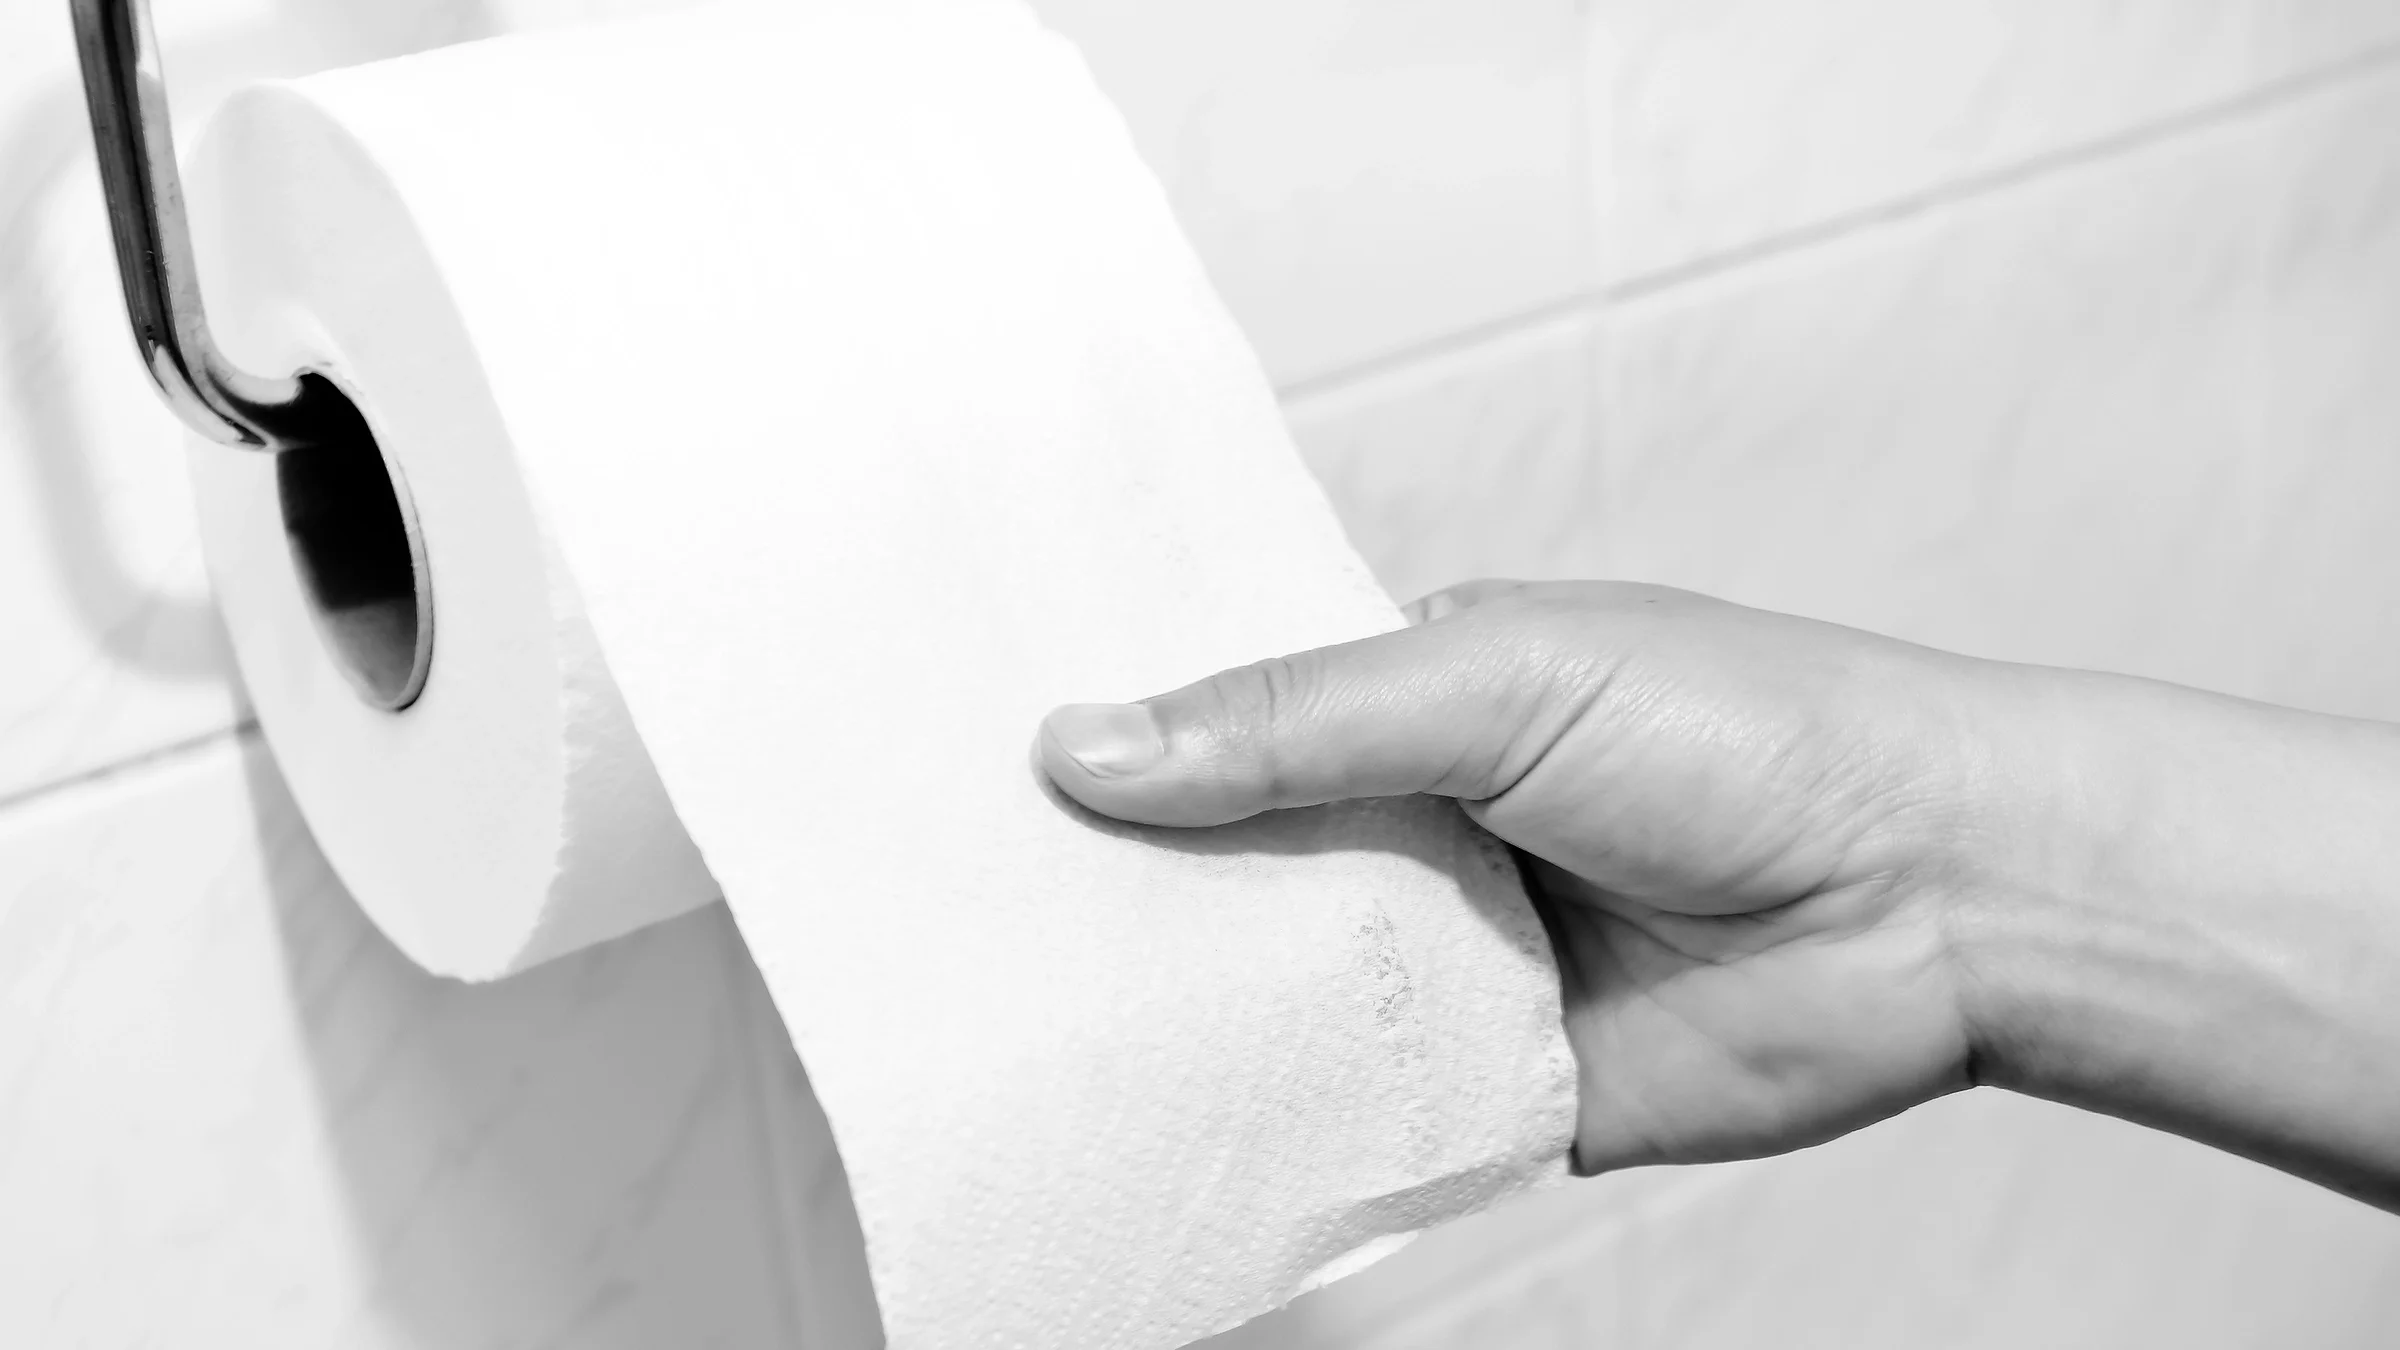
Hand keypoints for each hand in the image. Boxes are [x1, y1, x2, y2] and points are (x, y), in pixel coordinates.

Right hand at [1037, 580, 2003, 1171]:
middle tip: (951, 901)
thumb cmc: (1750, 733)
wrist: (1939, 902)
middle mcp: (1414, 827)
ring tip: (1011, 1013)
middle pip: (1224, 859)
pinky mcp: (1489, 1084)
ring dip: (1179, 1004)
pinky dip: (1276, 1117)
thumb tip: (1087, 744)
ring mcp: (1447, 958)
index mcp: (1412, 697)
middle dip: (1115, 882)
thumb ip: (1298, 721)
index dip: (1108, 728)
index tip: (964, 751)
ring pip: (1272, 989)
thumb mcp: (1501, 680)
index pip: (1222, 710)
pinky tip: (1162, 1123)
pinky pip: (1354, 1107)